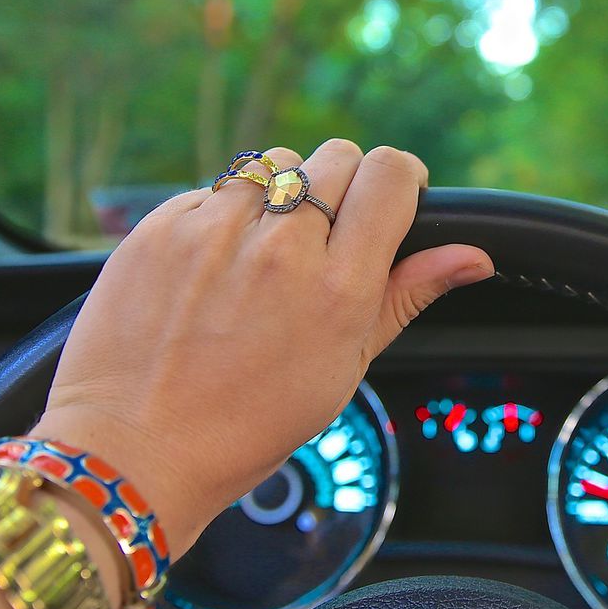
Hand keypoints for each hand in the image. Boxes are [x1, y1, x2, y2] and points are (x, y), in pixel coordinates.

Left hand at [29, 140, 491, 554]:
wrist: (134, 452)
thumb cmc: (248, 425)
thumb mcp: (344, 368)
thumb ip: (406, 296)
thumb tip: (473, 257)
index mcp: (336, 289)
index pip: (389, 175)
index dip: (398, 180)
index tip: (391, 200)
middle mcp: (279, 248)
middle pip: (336, 156)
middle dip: (342, 187)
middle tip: (324, 239)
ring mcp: (213, 232)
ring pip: (274, 163)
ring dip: (280, 195)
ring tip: (263, 254)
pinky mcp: (159, 227)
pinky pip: (211, 190)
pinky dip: (221, 217)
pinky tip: (212, 270)